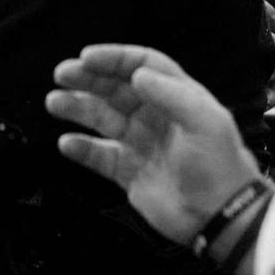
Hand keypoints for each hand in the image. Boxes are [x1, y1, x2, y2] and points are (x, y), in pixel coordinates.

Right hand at [48, 44, 264, 245]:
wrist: (220, 216)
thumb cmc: (220, 166)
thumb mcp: (206, 123)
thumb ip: (172, 94)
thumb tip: (137, 74)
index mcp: (177, 97)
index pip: (142, 66)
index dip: (115, 59)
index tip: (88, 57)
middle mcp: (155, 116)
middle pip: (115, 88)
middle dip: (88, 78)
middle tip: (62, 74)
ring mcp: (141, 144)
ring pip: (101, 118)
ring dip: (77, 107)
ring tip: (55, 102)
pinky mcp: (129, 172)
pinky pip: (99, 155)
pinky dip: (81, 148)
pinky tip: (67, 143)